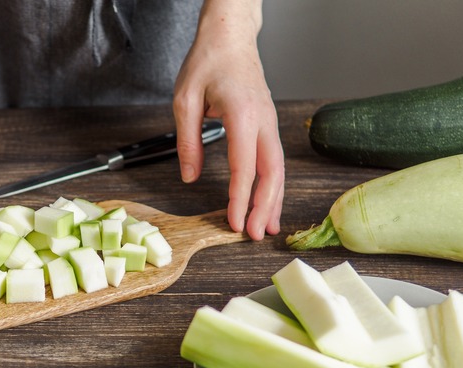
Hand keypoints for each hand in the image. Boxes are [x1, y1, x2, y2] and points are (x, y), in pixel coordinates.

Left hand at [173, 0, 283, 239]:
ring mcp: (269, 122)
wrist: (230, 36)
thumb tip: (188, 177)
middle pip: (271, 172)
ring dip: (274, 200)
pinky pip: (274, 159)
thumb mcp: (184, 99)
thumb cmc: (207, 61)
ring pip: (278, 168)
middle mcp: (263, 120)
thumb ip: (188, 140)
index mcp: (242, 115)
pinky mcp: (267, 124)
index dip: (240, 199)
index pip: (244, 167)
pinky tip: (269, 202)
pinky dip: (273, 184)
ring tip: (269, 228)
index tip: (235, 223)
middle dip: (265, 207)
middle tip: (256, 236)